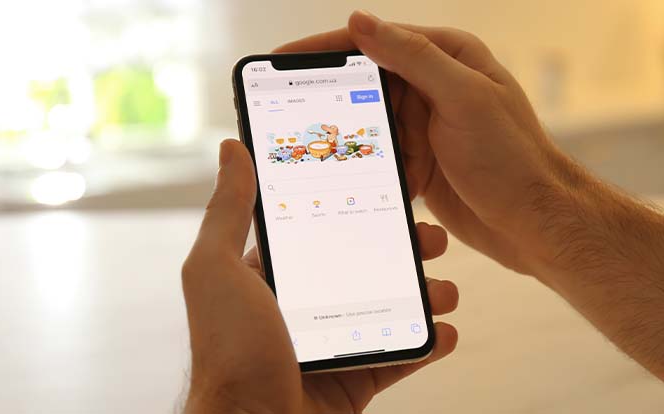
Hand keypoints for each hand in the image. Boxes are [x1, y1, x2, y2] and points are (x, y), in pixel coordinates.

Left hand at [182, 139, 458, 413]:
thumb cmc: (227, 351)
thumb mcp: (218, 269)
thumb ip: (229, 210)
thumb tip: (232, 149)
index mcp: (271, 277)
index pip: (320, 233)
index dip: (357, 210)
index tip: (391, 193)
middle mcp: (301, 308)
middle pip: (363, 267)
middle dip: (403, 250)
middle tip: (431, 238)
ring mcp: (330, 345)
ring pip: (387, 309)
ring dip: (423, 295)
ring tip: (445, 289)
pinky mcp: (352, 381)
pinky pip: (397, 357)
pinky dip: (425, 344)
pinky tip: (444, 331)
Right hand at [276, 11, 584, 277]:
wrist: (536, 223)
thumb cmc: (513, 158)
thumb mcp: (464, 98)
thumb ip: (414, 58)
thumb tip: (361, 23)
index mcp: (447, 58)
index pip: (376, 42)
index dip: (326, 48)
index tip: (283, 58)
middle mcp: (434, 87)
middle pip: (365, 83)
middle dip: (331, 99)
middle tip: (288, 112)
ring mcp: (426, 127)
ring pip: (368, 123)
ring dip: (349, 139)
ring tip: (315, 150)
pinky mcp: (420, 163)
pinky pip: (379, 156)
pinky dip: (365, 165)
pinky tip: (350, 176)